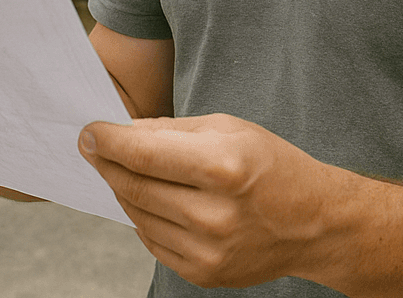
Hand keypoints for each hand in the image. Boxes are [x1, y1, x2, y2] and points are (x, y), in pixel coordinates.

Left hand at [78, 113, 346, 289]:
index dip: (107, 142)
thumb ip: (172, 131)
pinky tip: (151, 200)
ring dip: (123, 191)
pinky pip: (153, 242)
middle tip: (92, 148)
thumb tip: (123, 133)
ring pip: (138, 216)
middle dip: (106, 164)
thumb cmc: (273, 165)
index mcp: (222, 167)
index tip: (87, 133)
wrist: (315, 222)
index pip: (142, 154)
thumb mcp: (229, 129)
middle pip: (134, 187)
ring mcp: (207, 250)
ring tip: (124, 171)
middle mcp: (212, 213)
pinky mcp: (203, 272)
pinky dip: (144, 218)